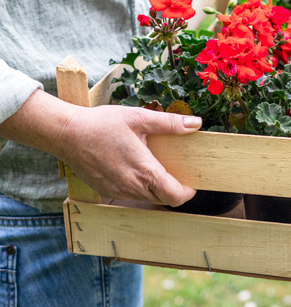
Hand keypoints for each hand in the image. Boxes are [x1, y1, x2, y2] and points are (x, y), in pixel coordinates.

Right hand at [0, 90, 199, 206]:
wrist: (67, 133)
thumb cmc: (102, 124)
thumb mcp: (139, 117)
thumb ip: (169, 123)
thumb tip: (195, 123)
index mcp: (144, 170)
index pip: (174, 196)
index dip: (187, 192)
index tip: (192, 182)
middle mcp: (131, 186)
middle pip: (163, 200)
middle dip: (175, 191)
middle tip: (179, 173)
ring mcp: (117, 191)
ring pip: (146, 199)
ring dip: (157, 190)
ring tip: (159, 169)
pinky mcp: (106, 191)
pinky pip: (130, 196)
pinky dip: (140, 189)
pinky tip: (138, 170)